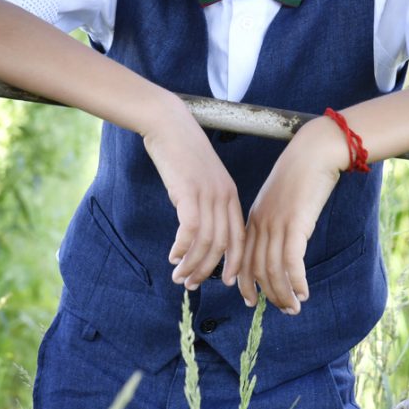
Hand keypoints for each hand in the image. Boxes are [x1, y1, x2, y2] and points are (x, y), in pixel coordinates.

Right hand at [141, 100, 244, 290]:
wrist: (169, 124)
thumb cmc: (181, 151)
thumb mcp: (200, 179)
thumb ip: (204, 202)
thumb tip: (197, 229)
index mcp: (230, 195)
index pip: (239, 237)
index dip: (234, 262)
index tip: (226, 282)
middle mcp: (223, 197)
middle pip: (223, 245)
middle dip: (208, 270)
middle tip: (191, 284)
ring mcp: (208, 194)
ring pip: (206, 242)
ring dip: (192, 264)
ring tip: (179, 276)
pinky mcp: (189, 191)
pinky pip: (191, 229)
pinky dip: (182, 248)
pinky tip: (173, 256)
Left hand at [238, 117, 350, 314]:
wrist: (314, 152)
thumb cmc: (303, 174)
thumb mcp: (283, 199)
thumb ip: (277, 220)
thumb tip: (283, 241)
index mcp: (254, 218)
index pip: (244, 257)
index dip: (246, 282)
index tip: (251, 300)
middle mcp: (261, 224)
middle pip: (257, 268)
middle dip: (267, 294)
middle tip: (281, 310)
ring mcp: (277, 224)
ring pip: (274, 270)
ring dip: (283, 293)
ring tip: (293, 308)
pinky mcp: (296, 224)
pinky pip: (292, 262)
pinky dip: (296, 282)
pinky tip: (303, 292)